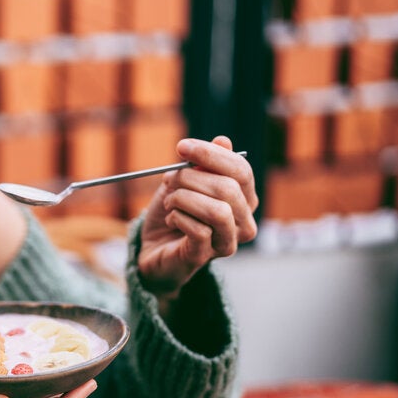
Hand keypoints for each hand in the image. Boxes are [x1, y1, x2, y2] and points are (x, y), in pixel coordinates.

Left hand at [138, 136, 257, 299]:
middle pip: (228, 189)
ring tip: (169, 201)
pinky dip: (178, 217)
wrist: (153, 247)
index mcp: (244, 199)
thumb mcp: (185, 182)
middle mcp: (243, 222)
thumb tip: (223, 140)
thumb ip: (204, 164)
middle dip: (190, 177)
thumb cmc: (174, 212)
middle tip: (169, 179)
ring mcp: (227, 242)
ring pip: (217, 211)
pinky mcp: (205, 257)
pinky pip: (199, 231)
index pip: (241, 171)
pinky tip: (170, 218)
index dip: (211, 154)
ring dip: (184, 198)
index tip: (181, 146)